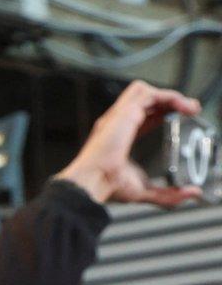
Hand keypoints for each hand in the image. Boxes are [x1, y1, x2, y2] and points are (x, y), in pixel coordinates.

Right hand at [56, 81, 205, 206]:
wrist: (93, 183)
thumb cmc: (107, 186)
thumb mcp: (145, 190)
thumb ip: (168, 194)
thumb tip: (191, 194)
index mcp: (118, 137)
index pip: (142, 116)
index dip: (162, 112)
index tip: (182, 117)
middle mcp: (117, 123)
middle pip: (144, 98)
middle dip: (169, 100)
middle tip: (190, 110)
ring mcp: (119, 116)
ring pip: (143, 90)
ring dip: (169, 95)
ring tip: (188, 107)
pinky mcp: (124, 113)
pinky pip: (149, 94)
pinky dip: (169, 97)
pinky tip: (182, 107)